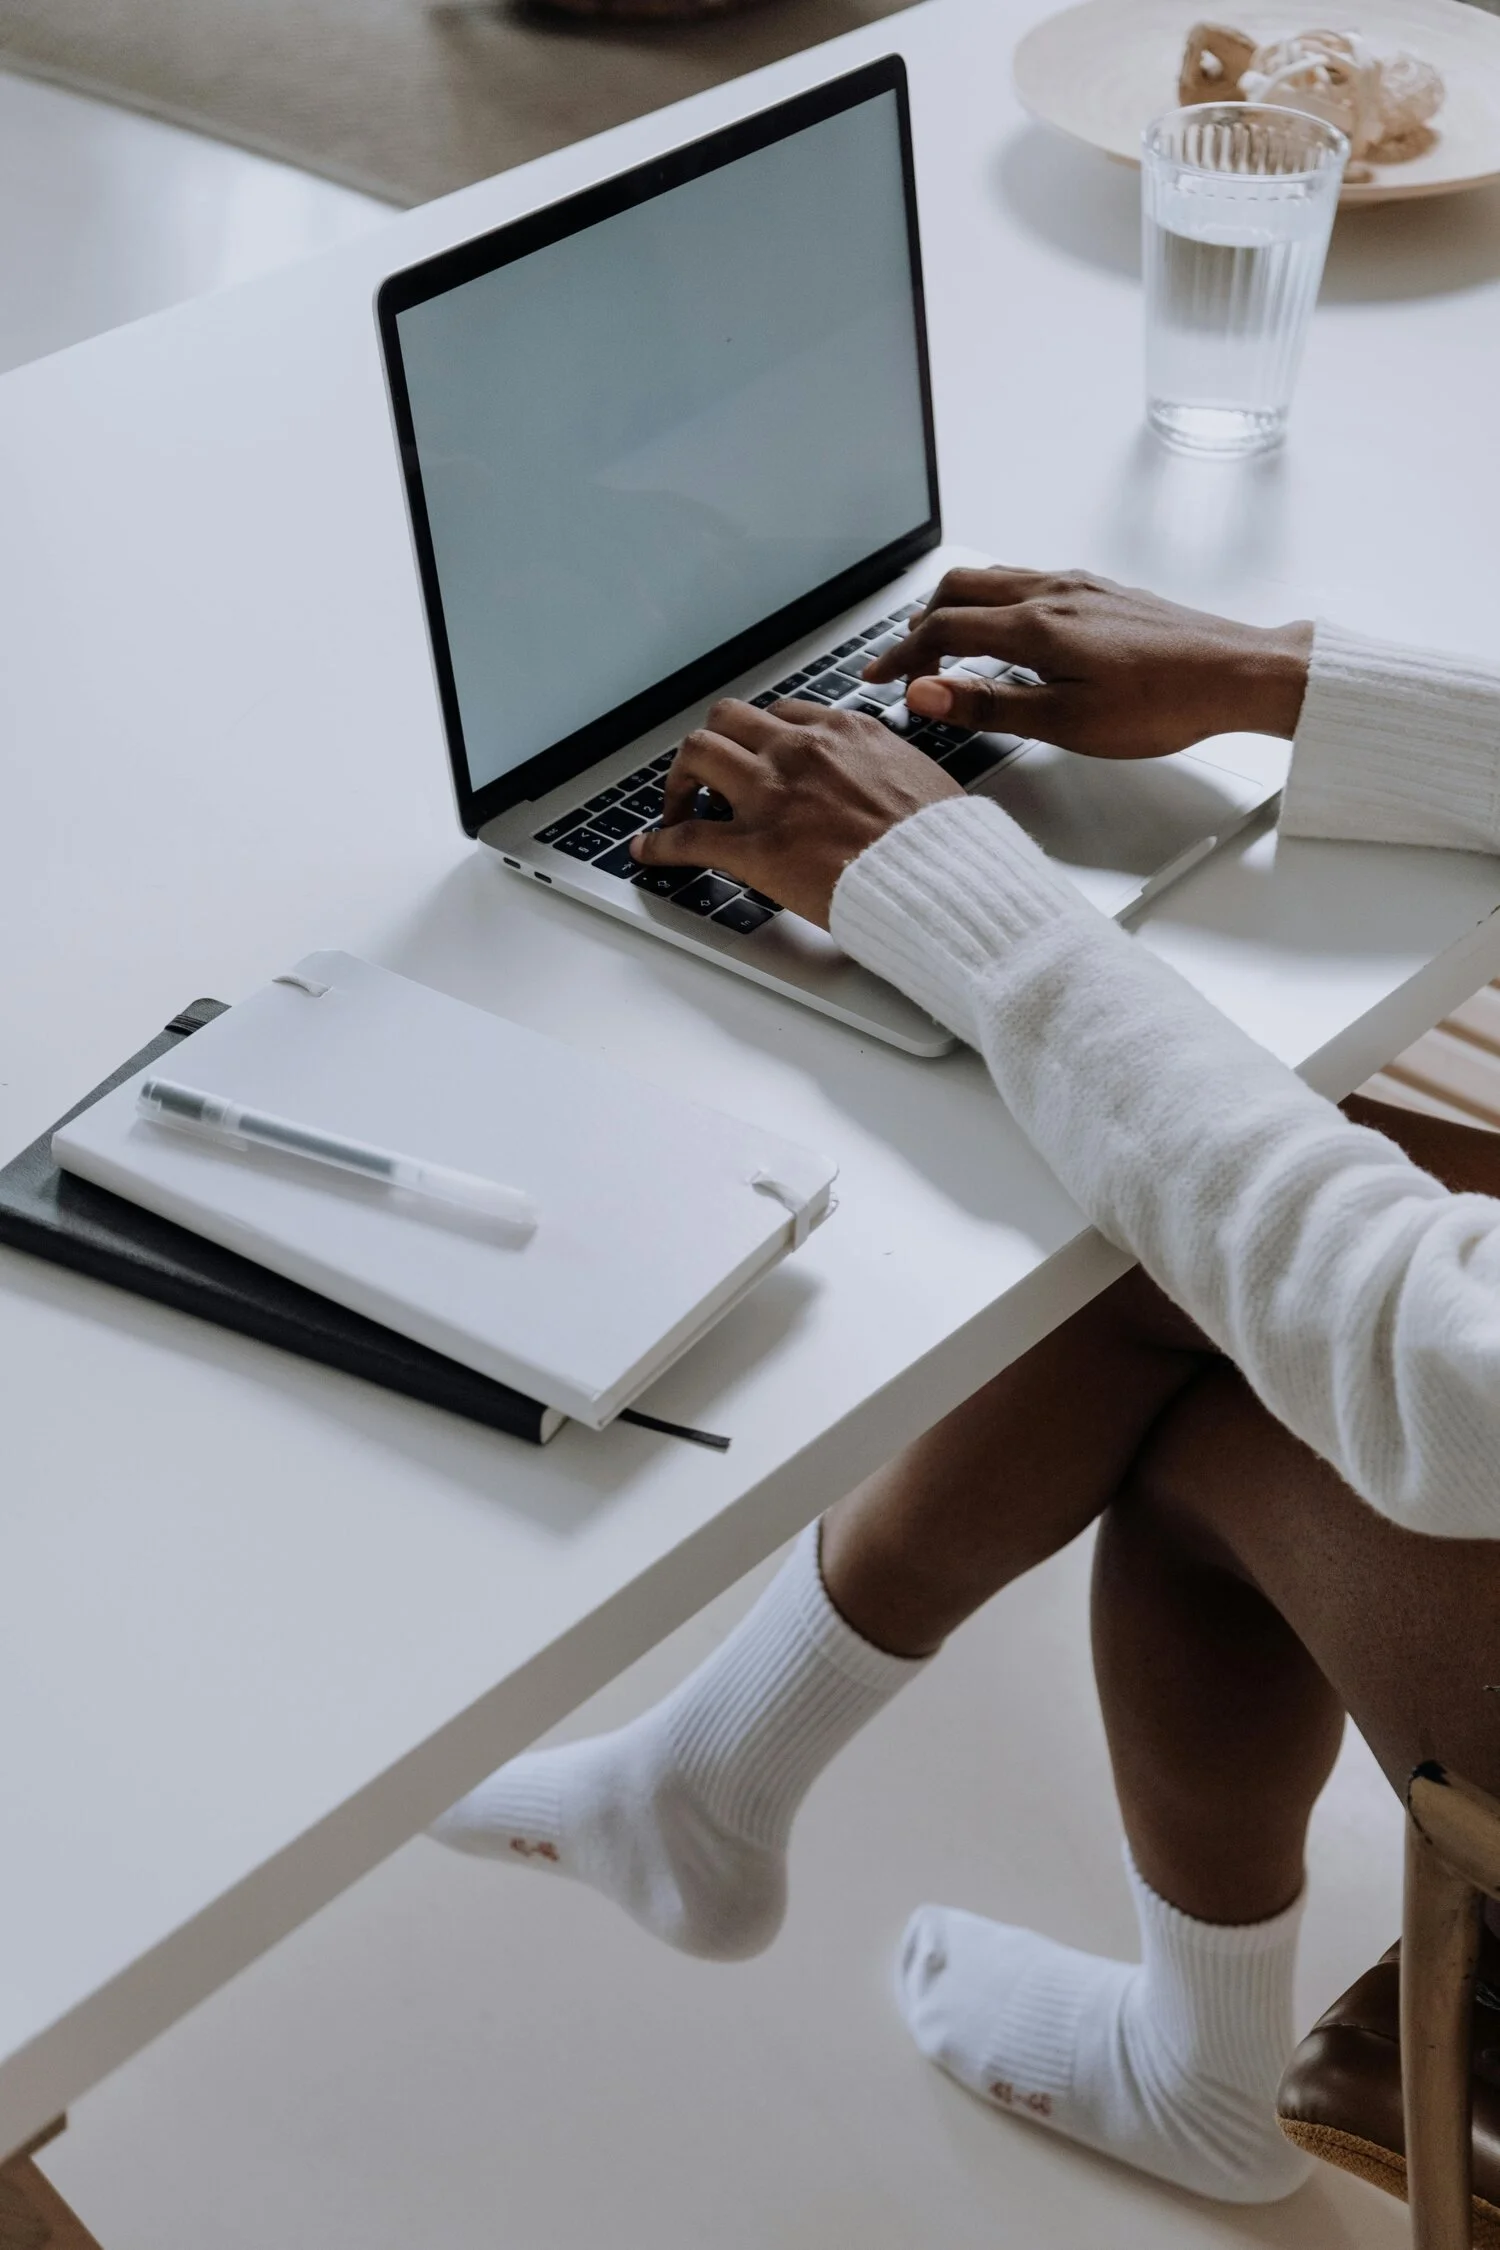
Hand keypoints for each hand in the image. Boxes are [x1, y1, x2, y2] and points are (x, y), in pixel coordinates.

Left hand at [630, 699, 960, 927]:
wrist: (944, 880)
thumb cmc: (944, 842)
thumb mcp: (921, 776)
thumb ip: (884, 767)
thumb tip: (882, 776)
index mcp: (844, 732)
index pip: (780, 715)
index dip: (757, 739)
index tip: (751, 757)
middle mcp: (800, 752)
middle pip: (727, 721)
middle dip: (710, 747)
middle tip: (705, 778)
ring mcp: (773, 796)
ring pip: (696, 756)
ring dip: (678, 782)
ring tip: (676, 809)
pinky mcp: (756, 846)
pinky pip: (688, 836)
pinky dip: (660, 843)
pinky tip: (649, 852)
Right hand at [863, 567, 1313, 758]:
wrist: (1236, 672)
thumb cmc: (1163, 705)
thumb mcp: (1068, 723)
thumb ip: (990, 704)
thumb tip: (925, 694)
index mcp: (1036, 627)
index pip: (942, 631)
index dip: (901, 658)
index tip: (877, 681)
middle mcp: (1051, 593)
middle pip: (957, 590)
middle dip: (918, 626)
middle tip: (904, 666)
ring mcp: (1077, 585)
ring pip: (992, 578)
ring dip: (954, 608)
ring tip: (942, 647)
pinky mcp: (1100, 589)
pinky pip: (1026, 580)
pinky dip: (992, 601)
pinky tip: (1006, 631)